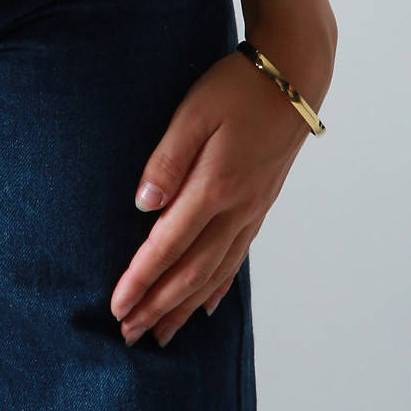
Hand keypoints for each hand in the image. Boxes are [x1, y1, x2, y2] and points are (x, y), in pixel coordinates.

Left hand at [109, 18, 335, 345]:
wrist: (293, 76)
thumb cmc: (237, 87)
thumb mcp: (194, 112)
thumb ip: (167, 159)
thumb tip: (144, 205)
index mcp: (214, 188)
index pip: (168, 246)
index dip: (141, 280)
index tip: (117, 307)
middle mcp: (235, 209)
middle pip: (191, 272)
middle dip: (158, 306)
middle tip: (129, 335)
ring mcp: (252, 210)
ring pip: (215, 273)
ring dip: (185, 306)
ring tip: (162, 334)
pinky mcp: (260, 204)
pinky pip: (237, 258)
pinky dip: (219, 286)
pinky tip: (208, 305)